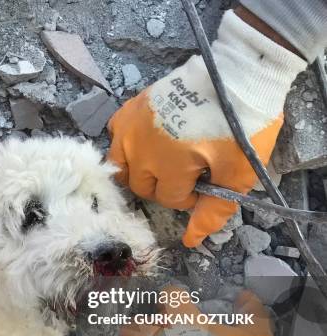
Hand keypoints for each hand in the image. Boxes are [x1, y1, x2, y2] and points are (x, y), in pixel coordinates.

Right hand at [107, 10, 305, 246]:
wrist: (239, 72)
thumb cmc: (242, 124)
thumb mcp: (238, 172)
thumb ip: (214, 210)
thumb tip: (190, 242)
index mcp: (167, 164)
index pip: (169, 199)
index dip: (190, 196)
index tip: (206, 181)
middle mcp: (139, 148)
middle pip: (141, 185)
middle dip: (164, 185)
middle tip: (188, 171)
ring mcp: (131, 125)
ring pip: (119, 164)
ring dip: (138, 169)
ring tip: (162, 161)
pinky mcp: (130, 106)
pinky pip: (115, 134)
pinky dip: (126, 143)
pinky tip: (146, 139)